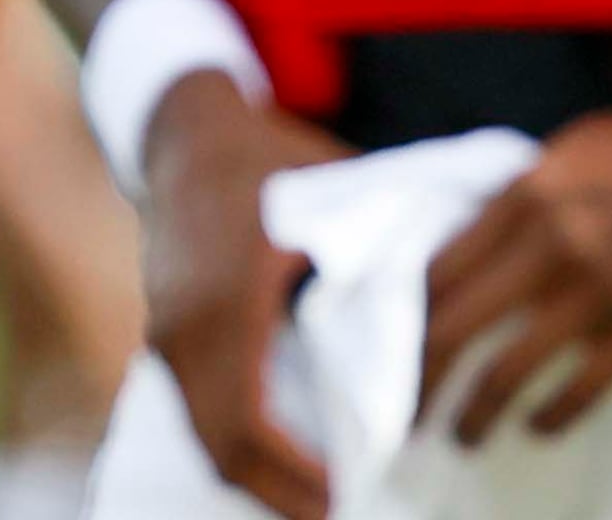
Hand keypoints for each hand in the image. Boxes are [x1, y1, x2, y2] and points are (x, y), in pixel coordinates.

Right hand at [139, 70, 345, 519]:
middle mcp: (186, 327)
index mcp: (229, 298)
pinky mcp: (162, 334)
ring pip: (204, 437)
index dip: (295, 472)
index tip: (343, 494)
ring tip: (317, 496)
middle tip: (337, 512)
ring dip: (256, 475)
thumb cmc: (267, 155)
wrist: (183, 130)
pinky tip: (281, 455)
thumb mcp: (329, 189)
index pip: (249, 419)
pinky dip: (235, 445)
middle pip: (222, 448)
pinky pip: (195, 412)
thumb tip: (448, 304)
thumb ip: (380, 248)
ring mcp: (166, 333)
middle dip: (279, 494)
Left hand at [418, 66, 611, 447]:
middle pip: (454, 325)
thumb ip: (527, 199)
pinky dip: (554, 415)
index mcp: (525, 194)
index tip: (387, 342)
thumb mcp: (574, 152)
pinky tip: (538, 429)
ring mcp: (598, 288)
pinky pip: (585, 387)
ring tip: (461, 435)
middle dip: (418, 376)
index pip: (437, 266)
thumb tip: (485, 242)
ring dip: (475, 412)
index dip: (403, 314)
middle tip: (403, 408)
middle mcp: (548, 242)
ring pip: (508, 369)